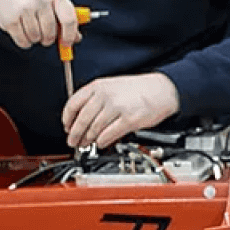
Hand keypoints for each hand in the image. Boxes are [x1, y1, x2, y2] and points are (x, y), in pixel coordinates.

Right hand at [0, 0, 78, 51]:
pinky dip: (24, 41)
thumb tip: (75, 38)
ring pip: (36, 38)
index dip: (69, 35)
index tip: (67, 43)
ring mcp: (24, 9)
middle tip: (45, 36)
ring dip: (35, 39)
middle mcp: (40, 0)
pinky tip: (22, 31)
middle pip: (51, 33)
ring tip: (31, 28)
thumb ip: (65, 17)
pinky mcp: (10, 19)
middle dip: (48, 39)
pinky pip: (23, 41)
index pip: (69, 19)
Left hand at [63, 73, 179, 150]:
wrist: (162, 89)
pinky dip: (101, 142)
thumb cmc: (138, 89)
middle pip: (82, 119)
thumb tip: (80, 119)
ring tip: (86, 144)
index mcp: (99, 86)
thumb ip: (95, 99)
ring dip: (87, 140)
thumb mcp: (112, 86)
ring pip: (93, 129)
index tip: (66, 127)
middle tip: (73, 141)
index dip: (67, 119)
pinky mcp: (129, 120)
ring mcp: (117, 107)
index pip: (73, 103)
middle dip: (75, 134)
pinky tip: (100, 143)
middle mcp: (106, 95)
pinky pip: (108, 135)